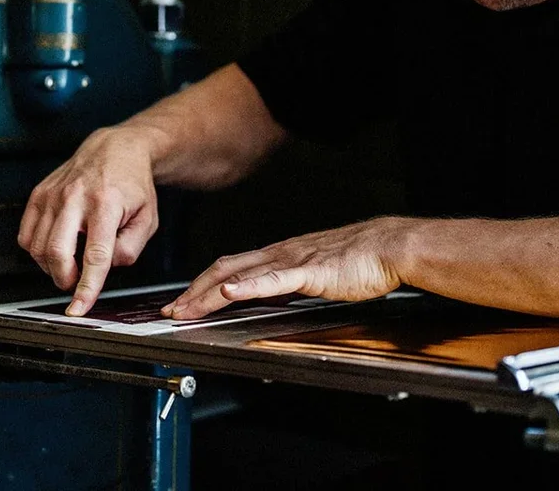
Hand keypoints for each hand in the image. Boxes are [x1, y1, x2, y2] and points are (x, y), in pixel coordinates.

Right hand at [18, 124, 162, 315]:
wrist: (114, 149)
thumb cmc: (132, 184)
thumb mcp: (147, 219)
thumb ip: (129, 250)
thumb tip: (103, 269)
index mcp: (106, 203)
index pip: (95, 255)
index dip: (86, 287)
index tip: (79, 308)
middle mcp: (75, 197)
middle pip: (57, 253)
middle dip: (65, 279)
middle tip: (76, 282)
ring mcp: (53, 194)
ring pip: (37, 248)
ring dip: (52, 266)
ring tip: (71, 260)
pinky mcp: (38, 194)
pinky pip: (25, 235)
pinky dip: (37, 251)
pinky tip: (56, 246)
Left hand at [162, 217, 410, 319]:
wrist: (387, 247)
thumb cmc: (357, 260)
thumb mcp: (312, 272)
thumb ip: (288, 283)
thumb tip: (266, 297)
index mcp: (279, 255)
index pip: (230, 268)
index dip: (202, 285)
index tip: (182, 302)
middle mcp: (278, 254)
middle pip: (224, 270)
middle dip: (194, 292)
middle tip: (171, 311)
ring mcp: (291, 261)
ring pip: (240, 275)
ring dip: (209, 293)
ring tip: (187, 308)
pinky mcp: (309, 271)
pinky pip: (274, 280)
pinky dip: (248, 286)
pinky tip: (231, 292)